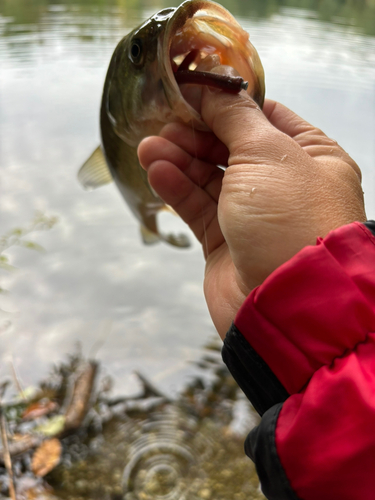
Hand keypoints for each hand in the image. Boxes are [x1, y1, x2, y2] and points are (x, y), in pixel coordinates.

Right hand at [138, 90, 365, 337]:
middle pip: (232, 148)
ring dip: (180, 160)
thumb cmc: (290, 220)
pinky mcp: (226, 242)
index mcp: (310, 157)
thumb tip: (212, 91)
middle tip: (165, 125)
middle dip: (197, 135)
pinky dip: (178, 189)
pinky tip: (158, 172)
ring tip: (149, 147)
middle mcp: (283, 185)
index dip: (227, 105)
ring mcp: (253, 215)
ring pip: (210, 179)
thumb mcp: (267, 154)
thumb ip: (235, 119)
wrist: (285, 303)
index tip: (192, 94)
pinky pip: (199, 208)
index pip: (265, 118)